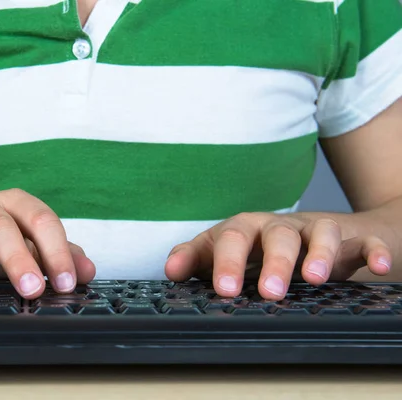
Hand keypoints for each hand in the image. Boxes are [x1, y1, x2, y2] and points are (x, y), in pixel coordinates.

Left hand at [164, 212, 391, 299]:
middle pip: (276, 234)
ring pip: (318, 232)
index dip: (226, 262)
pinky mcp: (349, 240)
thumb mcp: (225, 253)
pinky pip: (363, 241)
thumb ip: (198, 260)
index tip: (223, 290)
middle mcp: (279, 227)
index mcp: (246, 230)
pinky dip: (372, 251)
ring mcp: (314, 231)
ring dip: (318, 254)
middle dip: (273, 262)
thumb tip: (170, 272)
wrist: (313, 232)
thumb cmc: (260, 248)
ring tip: (314, 279)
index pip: (231, 238)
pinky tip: (378, 268)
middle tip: (269, 292)